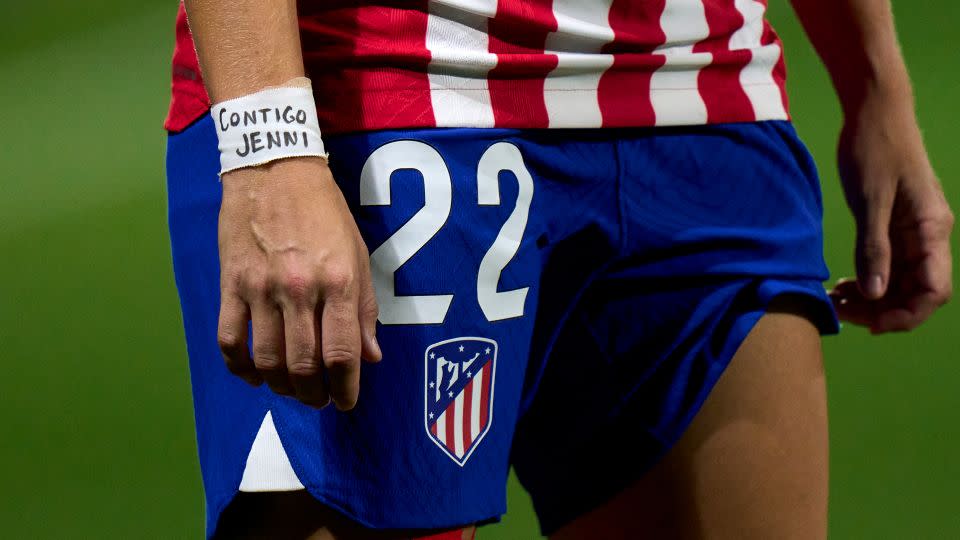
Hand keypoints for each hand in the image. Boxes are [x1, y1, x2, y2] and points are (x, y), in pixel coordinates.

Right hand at [216, 157, 381, 409]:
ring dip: (280, 386)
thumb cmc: (324, 212)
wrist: (275, 170)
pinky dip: (240, 367)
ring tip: (291, 388)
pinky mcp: (231, 284)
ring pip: (266, 360)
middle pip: (304, 366)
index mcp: (338, 282)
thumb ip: (365, 308)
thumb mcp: (358, 254)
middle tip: (318, 400)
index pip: (342, 353)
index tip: (346, 401)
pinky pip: (229, 340)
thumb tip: (371, 356)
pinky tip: (253, 374)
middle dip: (314, 395)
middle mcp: (300, 289)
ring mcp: (261, 288)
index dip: (346, 388)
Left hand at [829, 93, 953, 332]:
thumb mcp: (870, 200)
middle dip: (881, 309)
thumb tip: (875, 294)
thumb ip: (874, 248)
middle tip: (839, 312)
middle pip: (915, 292)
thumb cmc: (874, 148)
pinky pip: (888, 265)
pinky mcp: (896, 227)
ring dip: (872, 297)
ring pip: (900, 282)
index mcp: (932, 230)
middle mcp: (929, 236)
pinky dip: (868, 279)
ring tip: (835, 300)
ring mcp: (913, 233)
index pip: (934, 290)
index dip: (906, 314)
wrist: (874, 111)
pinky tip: (842, 285)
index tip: (869, 323)